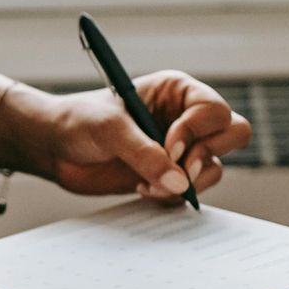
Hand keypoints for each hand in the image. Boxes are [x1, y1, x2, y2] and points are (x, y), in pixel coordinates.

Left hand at [44, 71, 252, 201]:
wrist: (54, 148)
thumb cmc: (78, 122)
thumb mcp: (109, 130)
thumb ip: (144, 154)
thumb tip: (180, 183)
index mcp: (177, 91)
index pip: (214, 110)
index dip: (197, 132)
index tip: (169, 149)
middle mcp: (186, 117)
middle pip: (233, 134)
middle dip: (207, 156)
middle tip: (178, 171)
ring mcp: (181, 148)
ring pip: (216, 167)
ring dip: (188, 183)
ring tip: (148, 184)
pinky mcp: (170, 175)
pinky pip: (193, 190)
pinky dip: (173, 196)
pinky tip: (142, 189)